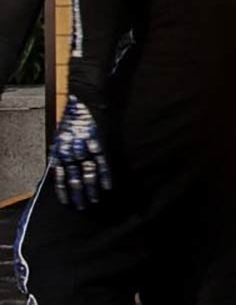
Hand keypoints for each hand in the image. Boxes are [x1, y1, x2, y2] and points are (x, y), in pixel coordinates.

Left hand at [50, 95, 110, 209]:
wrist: (84, 97)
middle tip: (83, 207)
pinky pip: (102, 162)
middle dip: (79, 193)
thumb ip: (63, 152)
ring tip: (95, 200)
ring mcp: (84, 146)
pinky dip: (105, 175)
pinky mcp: (98, 141)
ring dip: (92, 188)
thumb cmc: (73, 115)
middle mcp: (70, 150)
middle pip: (74, 177)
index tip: (68, 203)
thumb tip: (63, 169)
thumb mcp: (61, 134)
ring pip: (88, 172)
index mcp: (59, 149)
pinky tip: (108, 186)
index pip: (60, 177)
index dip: (64, 191)